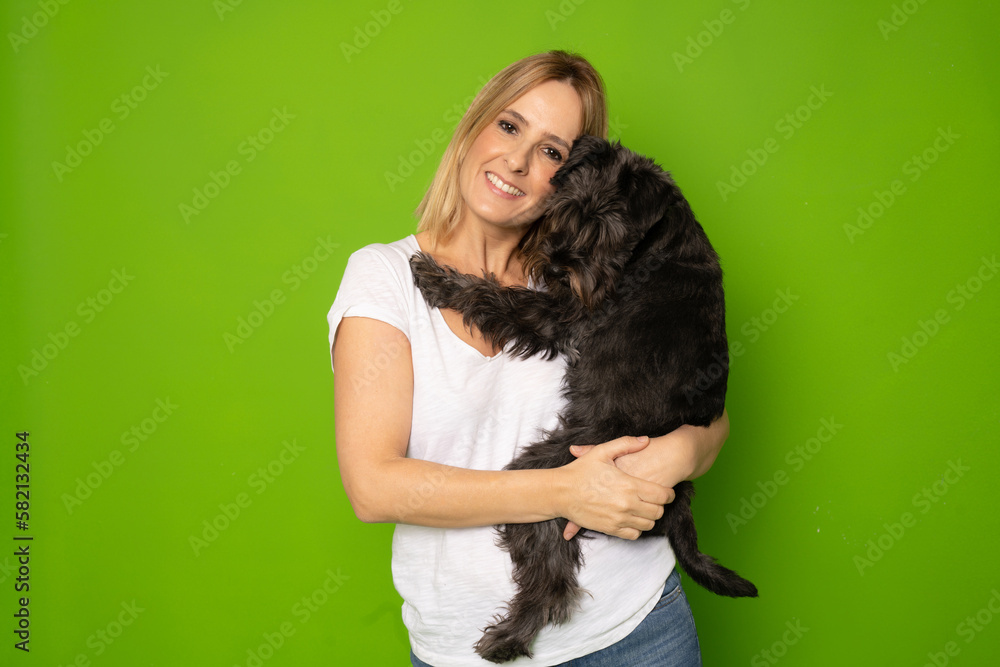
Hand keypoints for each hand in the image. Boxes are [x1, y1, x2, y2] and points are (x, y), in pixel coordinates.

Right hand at [556, 436, 670, 540]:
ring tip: (644, 508)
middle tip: (655, 499)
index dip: (669, 494)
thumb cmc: (580, 471)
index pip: (662, 495)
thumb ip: (626, 444)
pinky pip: (634, 534)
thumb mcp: (602, 451)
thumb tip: (646, 440)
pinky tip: (632, 519)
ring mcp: (619, 519)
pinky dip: (637, 528)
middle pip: (658, 511)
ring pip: (648, 524)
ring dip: (649, 517)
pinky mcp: (610, 529)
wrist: (560, 492)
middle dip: (660, 505)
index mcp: (629, 485)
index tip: (667, 492)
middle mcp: (627, 504)